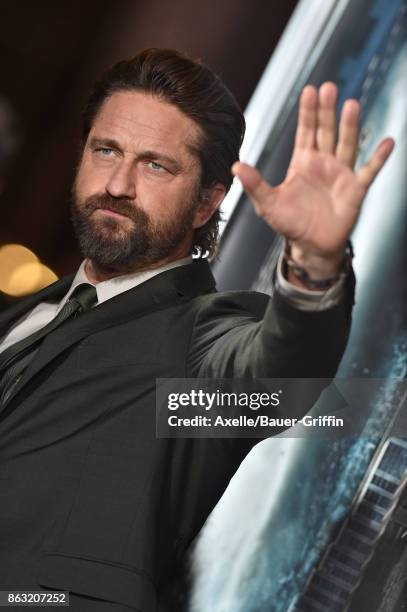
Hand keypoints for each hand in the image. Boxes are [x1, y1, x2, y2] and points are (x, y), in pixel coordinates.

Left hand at [232, 82, 394, 277]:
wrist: (311, 246)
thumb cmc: (290, 223)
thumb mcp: (267, 204)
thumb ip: (255, 184)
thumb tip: (236, 166)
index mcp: (303, 162)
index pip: (306, 131)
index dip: (308, 112)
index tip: (310, 91)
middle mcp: (324, 163)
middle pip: (326, 131)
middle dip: (327, 111)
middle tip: (329, 88)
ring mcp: (341, 174)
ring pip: (347, 144)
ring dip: (350, 125)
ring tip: (351, 104)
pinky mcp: (356, 189)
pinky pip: (369, 171)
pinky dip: (378, 158)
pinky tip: (387, 142)